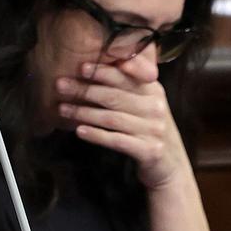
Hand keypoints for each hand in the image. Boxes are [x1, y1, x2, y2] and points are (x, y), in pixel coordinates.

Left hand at [55, 53, 190, 191]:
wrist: (171, 165)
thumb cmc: (149, 128)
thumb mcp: (144, 103)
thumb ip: (127, 85)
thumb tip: (95, 64)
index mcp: (153, 90)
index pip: (124, 77)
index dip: (102, 71)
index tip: (80, 67)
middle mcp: (155, 107)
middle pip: (113, 96)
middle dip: (84, 90)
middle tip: (60, 85)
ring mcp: (154, 129)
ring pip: (111, 118)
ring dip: (83, 112)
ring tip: (62, 109)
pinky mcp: (150, 151)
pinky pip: (117, 140)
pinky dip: (97, 135)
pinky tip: (79, 131)